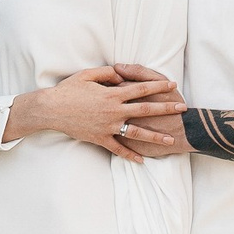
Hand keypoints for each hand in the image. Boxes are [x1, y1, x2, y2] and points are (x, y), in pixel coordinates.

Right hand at [4, 68, 186, 158]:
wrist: (51, 110)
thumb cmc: (68, 90)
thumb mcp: (87, 74)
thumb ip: (108, 73)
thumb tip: (122, 73)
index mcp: (112, 94)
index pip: (141, 88)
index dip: (158, 86)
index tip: (172, 85)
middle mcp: (114, 111)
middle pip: (146, 110)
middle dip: (166, 109)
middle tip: (182, 109)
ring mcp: (108, 126)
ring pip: (137, 133)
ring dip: (155, 137)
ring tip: (170, 140)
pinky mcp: (100, 138)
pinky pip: (118, 149)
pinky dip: (130, 155)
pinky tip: (142, 161)